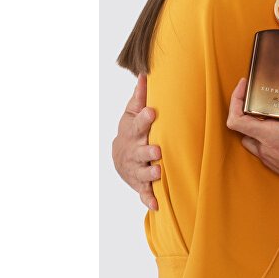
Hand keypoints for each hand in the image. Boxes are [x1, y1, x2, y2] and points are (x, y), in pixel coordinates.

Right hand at [112, 74, 161, 210]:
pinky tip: (156, 204)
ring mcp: (135, 168)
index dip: (144, 118)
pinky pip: (144, 192)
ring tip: (158, 172)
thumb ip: (140, 96)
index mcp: (133, 131)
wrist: (120, 155)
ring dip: (149, 173)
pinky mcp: (139, 183)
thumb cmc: (132, 129)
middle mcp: (133, 151)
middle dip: (147, 151)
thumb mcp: (133, 111)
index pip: (138, 124)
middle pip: (139, 151)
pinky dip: (149, 199)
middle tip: (157, 149)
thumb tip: (144, 72)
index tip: (151, 112)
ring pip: (141, 172)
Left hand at [226, 62, 278, 211]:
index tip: (243, 86)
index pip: (236, 121)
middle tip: (258, 94)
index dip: (235, 100)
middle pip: (242, 127)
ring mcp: (272, 161)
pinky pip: (263, 149)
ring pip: (251, 139)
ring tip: (270, 108)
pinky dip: (266, 136)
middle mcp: (268, 151)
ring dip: (255, 123)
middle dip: (245, 108)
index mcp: (274, 138)